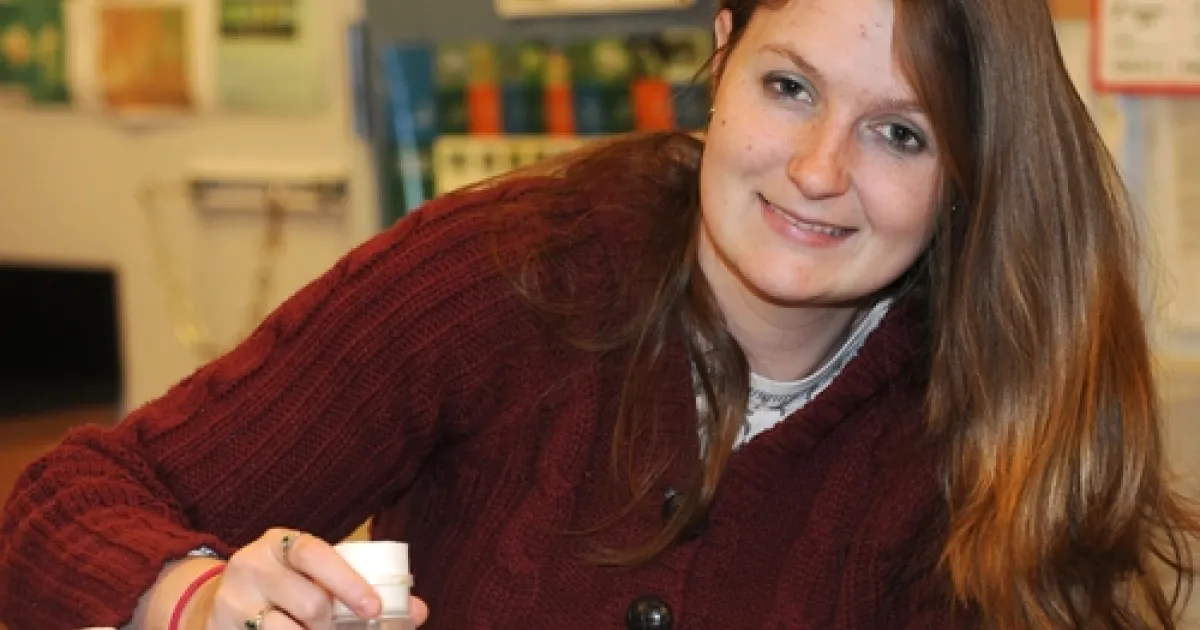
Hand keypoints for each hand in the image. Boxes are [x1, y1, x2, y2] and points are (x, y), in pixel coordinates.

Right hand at [198, 528, 428, 628]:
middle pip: (309, 603)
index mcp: (280, 543)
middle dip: (332, 626)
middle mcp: (251, 565)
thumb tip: (419, 612)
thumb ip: (361, 588)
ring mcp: (232, 602)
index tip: (374, 608)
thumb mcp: (314, 575)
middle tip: (338, 629)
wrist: (217, 604)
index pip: (315, 554)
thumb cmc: (284, 587)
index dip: (347, 581)